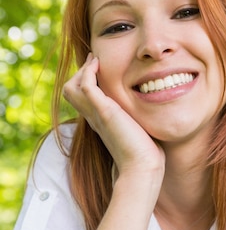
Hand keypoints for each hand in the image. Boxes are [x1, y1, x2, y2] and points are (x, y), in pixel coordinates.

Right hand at [63, 55, 164, 181]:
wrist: (142, 167)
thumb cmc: (145, 154)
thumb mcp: (137, 131)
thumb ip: (137, 121)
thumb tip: (150, 115)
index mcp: (100, 122)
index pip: (82, 98)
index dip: (86, 81)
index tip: (98, 68)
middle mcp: (94, 118)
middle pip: (70, 91)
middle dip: (80, 73)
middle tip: (95, 62)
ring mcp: (96, 115)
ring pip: (71, 88)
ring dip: (82, 71)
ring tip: (96, 62)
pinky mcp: (104, 112)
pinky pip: (86, 86)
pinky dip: (88, 71)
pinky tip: (99, 65)